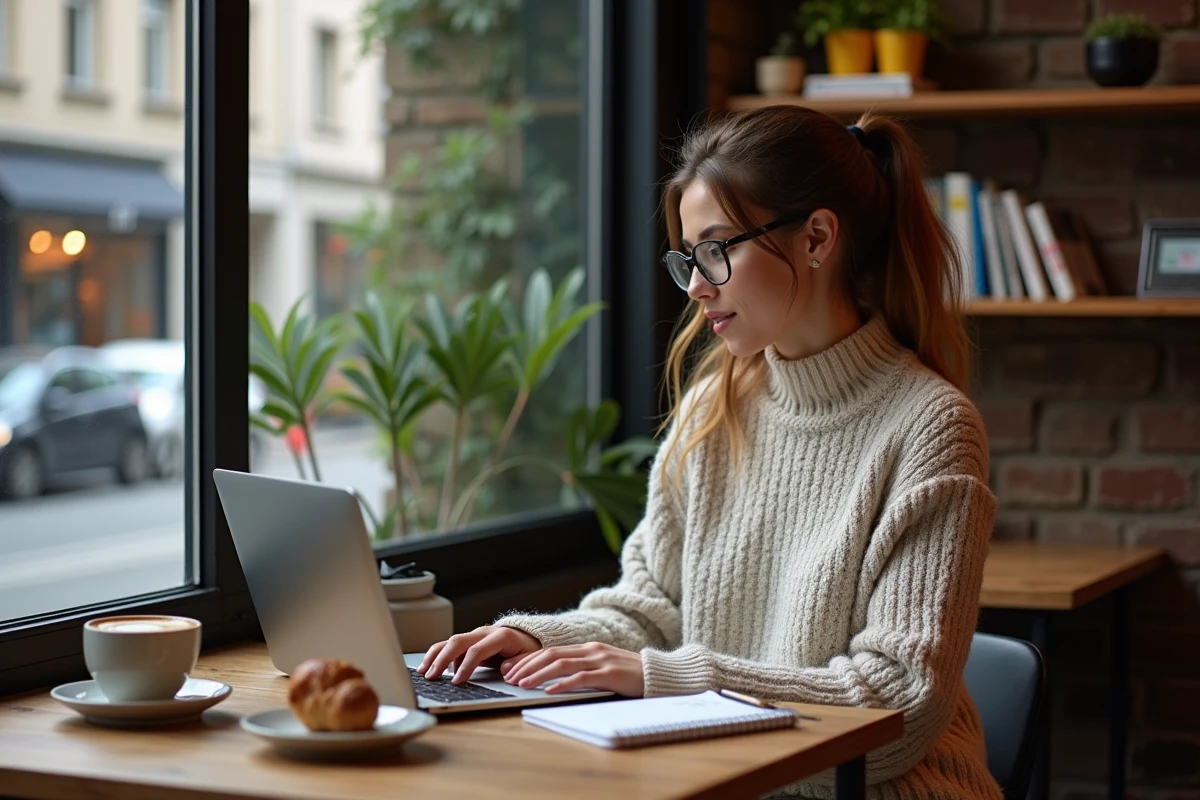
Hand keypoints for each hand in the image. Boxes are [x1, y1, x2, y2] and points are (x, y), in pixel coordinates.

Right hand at [418, 626, 541, 683]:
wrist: (526, 637)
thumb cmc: (527, 649)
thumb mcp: (531, 657)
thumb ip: (520, 664)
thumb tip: (506, 670)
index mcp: (501, 636)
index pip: (478, 650)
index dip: (466, 666)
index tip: (457, 681)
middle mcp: (484, 632)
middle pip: (458, 642)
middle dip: (443, 659)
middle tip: (432, 676)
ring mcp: (475, 635)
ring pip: (450, 641)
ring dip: (435, 655)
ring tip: (423, 671)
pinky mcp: (469, 641)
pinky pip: (450, 645)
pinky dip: (438, 654)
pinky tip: (428, 666)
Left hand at [501, 642, 643, 696]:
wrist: (659, 675)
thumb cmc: (630, 675)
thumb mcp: (602, 668)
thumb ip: (582, 670)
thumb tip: (554, 681)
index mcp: (588, 648)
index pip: (551, 650)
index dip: (529, 659)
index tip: (511, 669)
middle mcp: (592, 650)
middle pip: (551, 654)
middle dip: (527, 665)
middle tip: (509, 677)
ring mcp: (601, 660)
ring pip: (561, 664)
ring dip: (538, 674)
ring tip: (522, 684)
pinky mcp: (610, 673)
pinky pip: (581, 677)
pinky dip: (562, 684)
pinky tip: (550, 691)